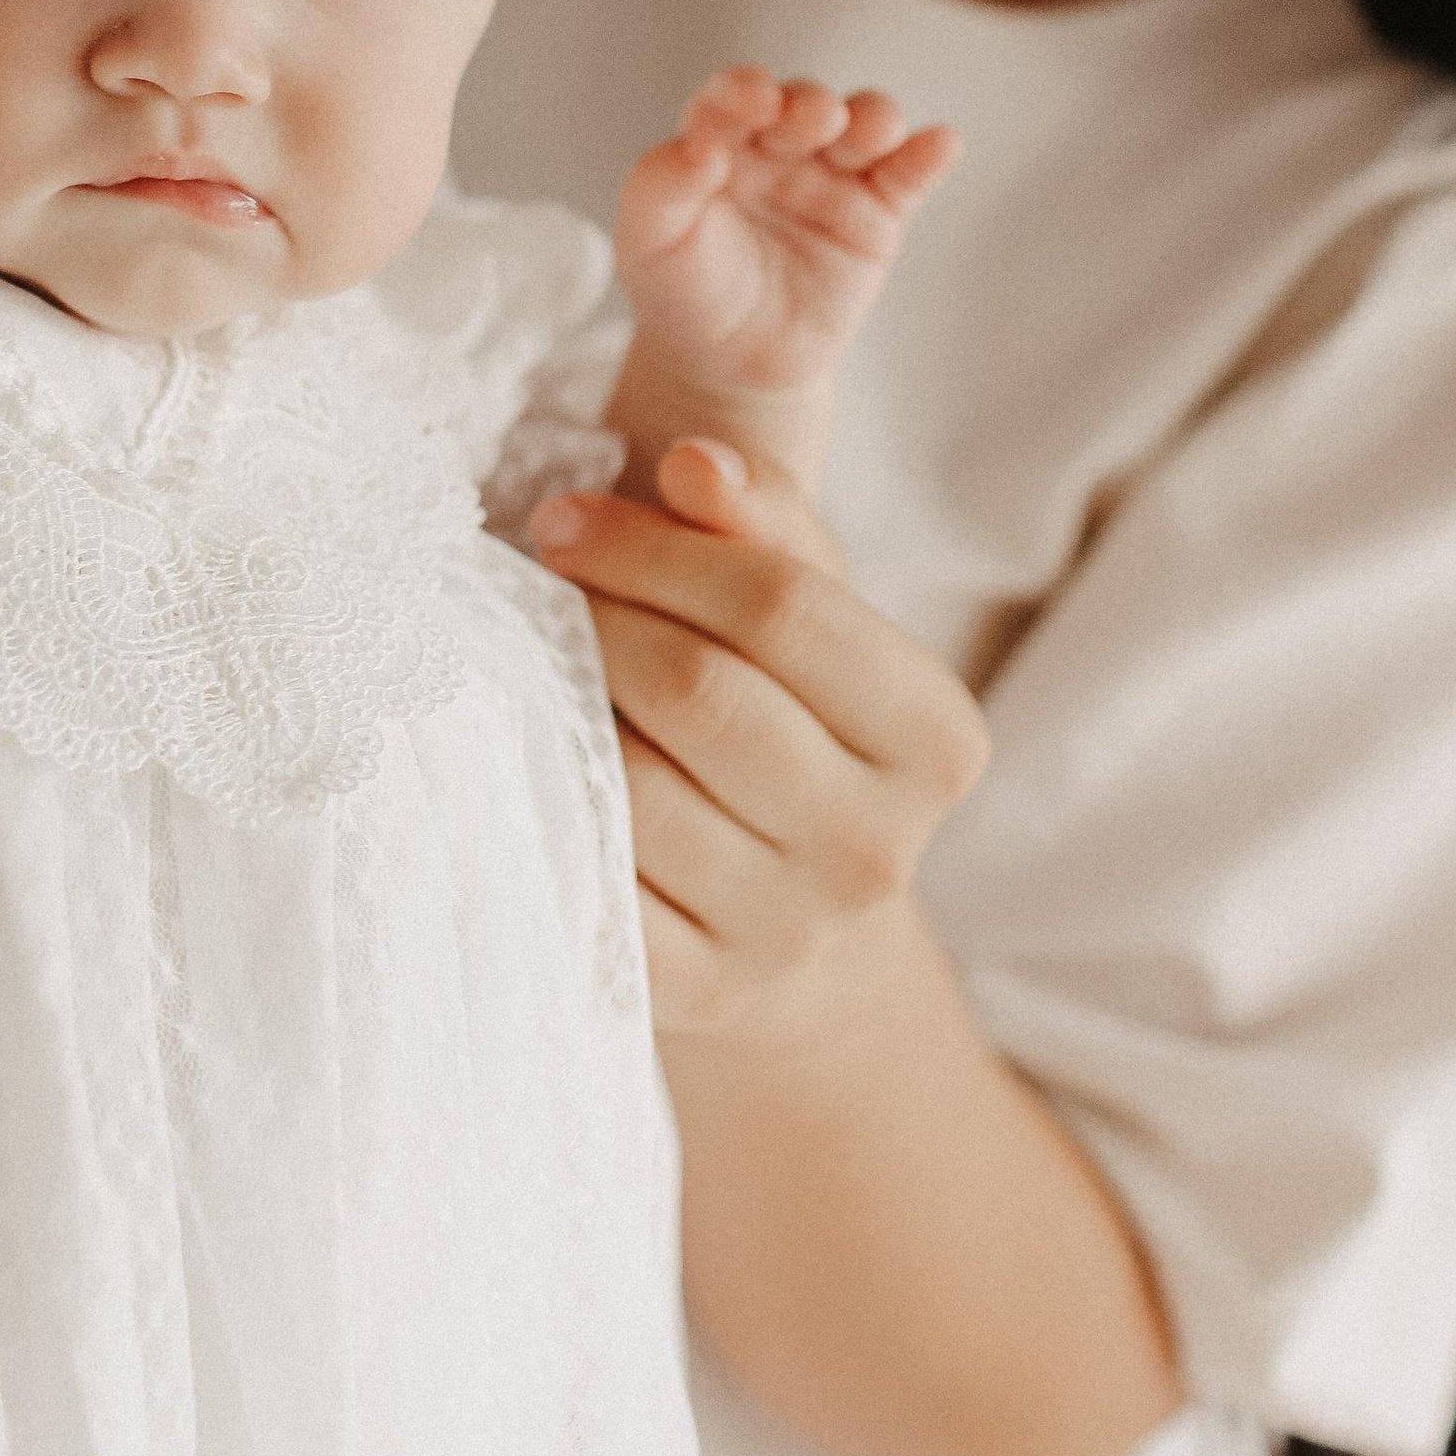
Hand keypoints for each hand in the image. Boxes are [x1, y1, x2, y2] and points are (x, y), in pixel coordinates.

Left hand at [530, 440, 985, 1037]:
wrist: (795, 939)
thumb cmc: (789, 732)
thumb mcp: (811, 622)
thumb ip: (766, 529)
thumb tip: (696, 461)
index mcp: (934, 739)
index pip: (783, 608)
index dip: (656, 548)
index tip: (568, 517)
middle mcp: (877, 849)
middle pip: (700, 692)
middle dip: (597, 614)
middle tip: (536, 578)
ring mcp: (785, 933)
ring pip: (633, 786)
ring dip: (558, 707)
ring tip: (527, 662)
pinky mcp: (693, 994)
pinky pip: (589, 876)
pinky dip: (540, 803)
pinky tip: (520, 756)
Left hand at [616, 68, 958, 402]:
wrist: (730, 363)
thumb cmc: (684, 289)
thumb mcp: (649, 242)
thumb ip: (661, 188)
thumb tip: (698, 146)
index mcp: (719, 138)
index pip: (731, 97)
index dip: (744, 90)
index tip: (752, 101)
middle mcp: (779, 145)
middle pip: (805, 103)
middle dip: (812, 105)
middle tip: (814, 121)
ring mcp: (833, 174)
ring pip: (863, 125)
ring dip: (872, 119)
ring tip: (872, 132)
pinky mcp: (878, 213)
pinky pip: (908, 176)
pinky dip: (928, 154)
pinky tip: (942, 143)